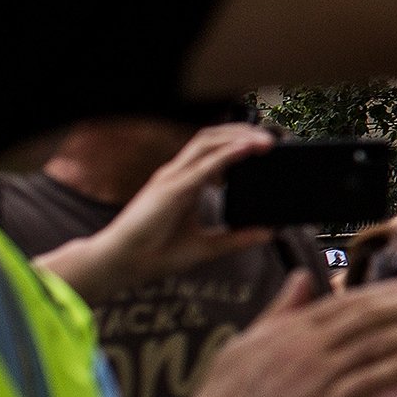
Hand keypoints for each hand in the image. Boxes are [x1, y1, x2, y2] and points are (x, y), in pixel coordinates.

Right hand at [41, 123, 274, 301]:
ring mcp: (171, 179)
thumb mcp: (206, 246)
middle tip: (274, 138)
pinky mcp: (170, 190)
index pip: (214, 151)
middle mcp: (177, 175)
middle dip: (243, 132)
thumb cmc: (154, 254)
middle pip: (212, 139)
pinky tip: (247, 149)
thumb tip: (269, 232)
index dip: (240, 142)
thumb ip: (237, 239)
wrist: (121, 265)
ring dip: (239, 137)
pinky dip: (227, 155)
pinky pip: (203, 166)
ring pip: (207, 144)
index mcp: (184, 183)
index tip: (269, 146)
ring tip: (267, 140)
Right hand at [177, 268, 396, 396]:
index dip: (392, 289)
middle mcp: (303, 345)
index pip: (350, 301)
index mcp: (289, 329)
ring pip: (377, 343)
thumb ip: (279, 311)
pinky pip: (369, 381)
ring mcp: (313, 376)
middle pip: (370, 313)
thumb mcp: (246, 345)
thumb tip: (299, 277)